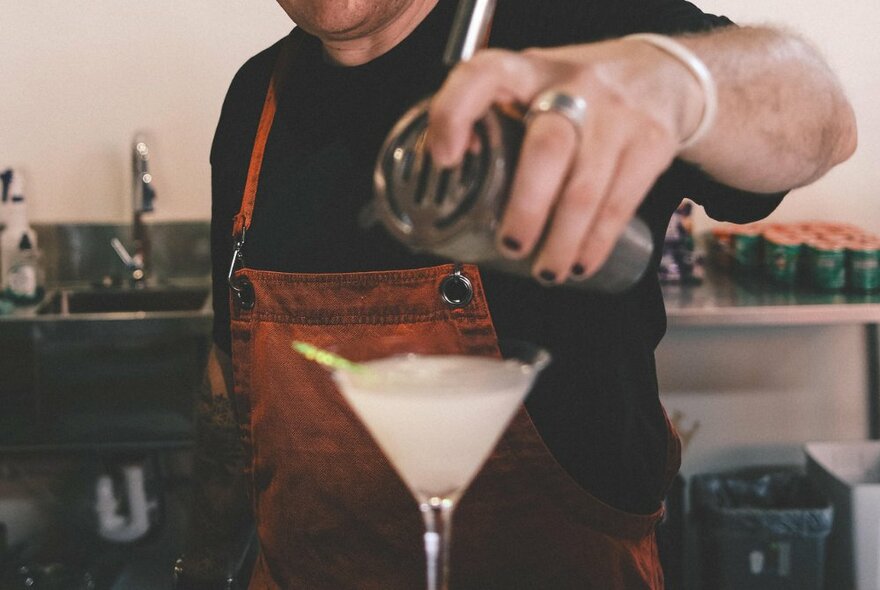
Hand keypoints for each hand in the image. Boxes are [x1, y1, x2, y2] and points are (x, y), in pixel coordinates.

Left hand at [426, 39, 703, 283]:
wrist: (663, 75)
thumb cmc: (581, 91)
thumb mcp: (535, 84)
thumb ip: (495, 117)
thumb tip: (447, 171)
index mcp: (531, 70)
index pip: (485, 75)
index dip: (456, 113)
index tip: (445, 156)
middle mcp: (576, 86)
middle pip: (547, 149)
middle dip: (526, 208)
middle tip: (511, 245)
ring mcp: (618, 115)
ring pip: (585, 189)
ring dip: (561, 240)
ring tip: (545, 271)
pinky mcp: (651, 143)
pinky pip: (621, 203)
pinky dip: (597, 242)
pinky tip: (581, 263)